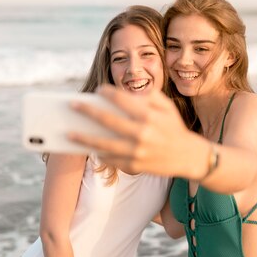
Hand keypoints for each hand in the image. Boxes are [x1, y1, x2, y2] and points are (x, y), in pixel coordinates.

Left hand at [68, 84, 202, 176]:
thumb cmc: (174, 127)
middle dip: (87, 112)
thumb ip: (148, 96)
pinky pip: (111, 160)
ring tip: (68, 133)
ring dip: (83, 138)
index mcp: (149, 116)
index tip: (98, 90)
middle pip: (107, 121)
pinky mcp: (134, 166)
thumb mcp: (167, 106)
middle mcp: (141, 134)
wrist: (188, 156)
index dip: (108, 93)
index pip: (122, 100)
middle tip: (72, 105)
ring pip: (103, 145)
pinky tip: (88, 147)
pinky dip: (99, 153)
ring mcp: (137, 153)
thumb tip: (124, 94)